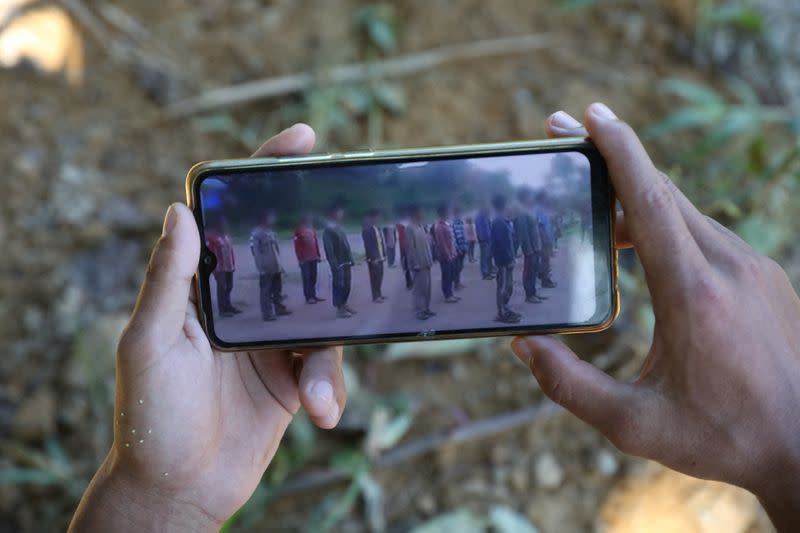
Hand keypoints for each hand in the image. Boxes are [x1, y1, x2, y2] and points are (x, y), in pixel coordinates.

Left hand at [70, 125, 346, 532]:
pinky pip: (328, 363)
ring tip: (311, 395)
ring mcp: (270, 337)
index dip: (264, 173)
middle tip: (362, 227)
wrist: (180, 490)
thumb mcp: (149, 344)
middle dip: (323, 245)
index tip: (301, 139)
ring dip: (324, 358)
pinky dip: (329, 386)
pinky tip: (320, 412)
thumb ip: (167, 281)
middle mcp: (239, 303)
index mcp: (201, 286)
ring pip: (321, 317)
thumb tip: (179, 210)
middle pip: (291, 254)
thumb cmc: (150, 418)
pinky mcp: (294, 373)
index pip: (230, 216)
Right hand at [511, 104, 799, 529]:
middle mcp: (728, 266)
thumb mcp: (633, 425)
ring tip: (592, 199)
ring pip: (684, 210)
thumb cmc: (722, 438)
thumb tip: (523, 343)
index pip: (650, 200)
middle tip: (566, 137)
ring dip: (637, 194)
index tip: (588, 116)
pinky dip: (665, 222)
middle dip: (614, 157)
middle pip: (662, 192)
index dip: (618, 150)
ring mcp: (752, 267)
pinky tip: (638, 243)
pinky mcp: (762, 276)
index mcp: (693, 293)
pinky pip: (704, 232)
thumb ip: (568, 386)